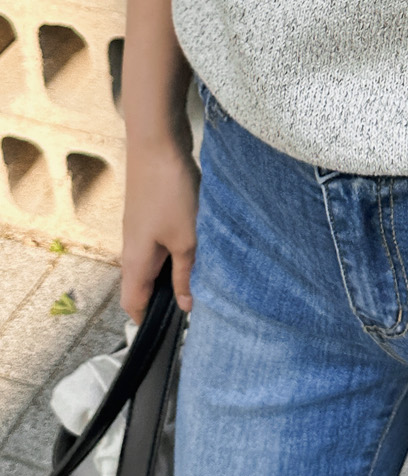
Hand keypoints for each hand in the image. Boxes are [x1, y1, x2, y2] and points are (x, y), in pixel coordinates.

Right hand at [120, 132, 200, 322]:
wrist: (158, 142)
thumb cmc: (169, 191)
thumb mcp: (186, 238)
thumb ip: (185, 273)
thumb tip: (185, 304)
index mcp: (135, 261)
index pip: (132, 304)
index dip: (147, 322)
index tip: (171, 333)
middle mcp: (133, 248)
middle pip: (144, 285)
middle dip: (166, 298)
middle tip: (199, 305)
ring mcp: (142, 228)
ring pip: (156, 262)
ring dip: (177, 271)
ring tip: (206, 277)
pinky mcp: (153, 212)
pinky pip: (163, 241)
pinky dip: (179, 250)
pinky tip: (203, 246)